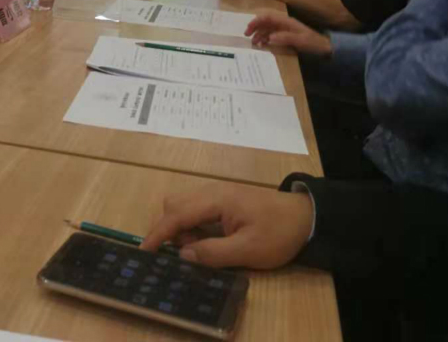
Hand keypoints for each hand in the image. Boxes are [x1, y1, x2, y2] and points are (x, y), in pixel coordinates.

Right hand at [141, 184, 312, 269]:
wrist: (304, 217)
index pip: (177, 215)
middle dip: (170, 230)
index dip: (158, 233)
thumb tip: (183, 254)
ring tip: (200, 251)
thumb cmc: (277, 233)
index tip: (143, 251)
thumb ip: (213, 253)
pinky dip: (192, 226)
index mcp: (216, 200)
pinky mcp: (223, 201)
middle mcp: (212, 191)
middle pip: (175, 205)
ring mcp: (217, 194)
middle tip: (185, 255)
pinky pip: (196, 210)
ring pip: (184, 206)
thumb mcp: (248, 250)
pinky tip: (206, 243)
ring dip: (182, 229)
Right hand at [245, 11, 331, 55]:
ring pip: (267, 28)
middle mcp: (283, 23)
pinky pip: (272, 34)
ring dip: (259, 34)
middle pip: (265, 22)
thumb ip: (285, 38)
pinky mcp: (286, 36)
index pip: (267, 17)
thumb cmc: (313, 43)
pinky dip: (265, 38)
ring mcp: (284, 29)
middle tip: (247, 36)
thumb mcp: (300, 41)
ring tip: (254, 43)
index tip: (248, 30)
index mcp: (286, 21)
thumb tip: (269, 37)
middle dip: (255, 27)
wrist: (324, 47)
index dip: (256, 21)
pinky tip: (263, 44)